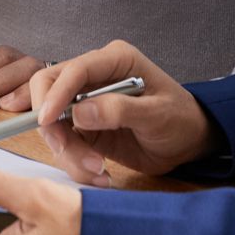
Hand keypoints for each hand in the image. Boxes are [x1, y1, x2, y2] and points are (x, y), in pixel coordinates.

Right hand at [30, 42, 213, 184]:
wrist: (188, 142)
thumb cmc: (180, 119)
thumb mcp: (157, 114)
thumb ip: (120, 110)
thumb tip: (80, 113)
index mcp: (114, 60)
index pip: (74, 69)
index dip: (56, 92)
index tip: (46, 120)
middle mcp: (95, 77)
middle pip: (49, 90)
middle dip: (52, 124)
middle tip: (65, 150)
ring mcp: (86, 103)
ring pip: (54, 124)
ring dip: (68, 152)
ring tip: (98, 171)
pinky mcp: (85, 129)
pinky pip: (65, 145)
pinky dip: (75, 163)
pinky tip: (99, 174)